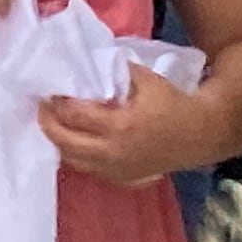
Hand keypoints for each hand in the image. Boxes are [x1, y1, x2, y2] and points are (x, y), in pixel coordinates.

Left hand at [39, 68, 217, 188]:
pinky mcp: (121, 179)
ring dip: (59, 142)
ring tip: (53, 123)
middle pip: (65, 143)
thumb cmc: (173, 105)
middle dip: (48, 124)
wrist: (199, 136)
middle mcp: (113, 153)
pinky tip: (74, 141)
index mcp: (119, 126)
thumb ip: (117, 71)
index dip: (57, 103)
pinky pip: (89, 169)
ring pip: (73, 161)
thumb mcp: (146, 79)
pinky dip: (76, 155)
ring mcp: (116, 170)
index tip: (49, 90)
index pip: (75, 116)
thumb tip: (91, 62)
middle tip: (42, 107)